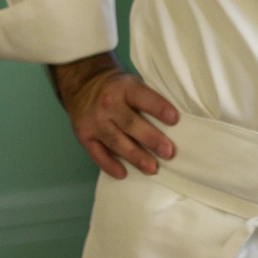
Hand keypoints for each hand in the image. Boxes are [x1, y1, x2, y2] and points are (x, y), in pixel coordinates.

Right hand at [50, 52, 179, 179]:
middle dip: (151, 139)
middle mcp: (108, 105)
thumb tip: (173, 123)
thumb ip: (147, 98)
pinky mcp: (83, 135)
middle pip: (131, 124)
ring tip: (152, 168)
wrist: (82, 83)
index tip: (175, 119)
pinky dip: (110, 165)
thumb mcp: (133, 82)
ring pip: (116, 142)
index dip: (159, 108)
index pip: (143, 98)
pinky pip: (97, 153)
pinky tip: (123, 174)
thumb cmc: (118, 86)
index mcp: (125, 88)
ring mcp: (94, 122)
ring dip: (135, 157)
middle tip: (168, 152)